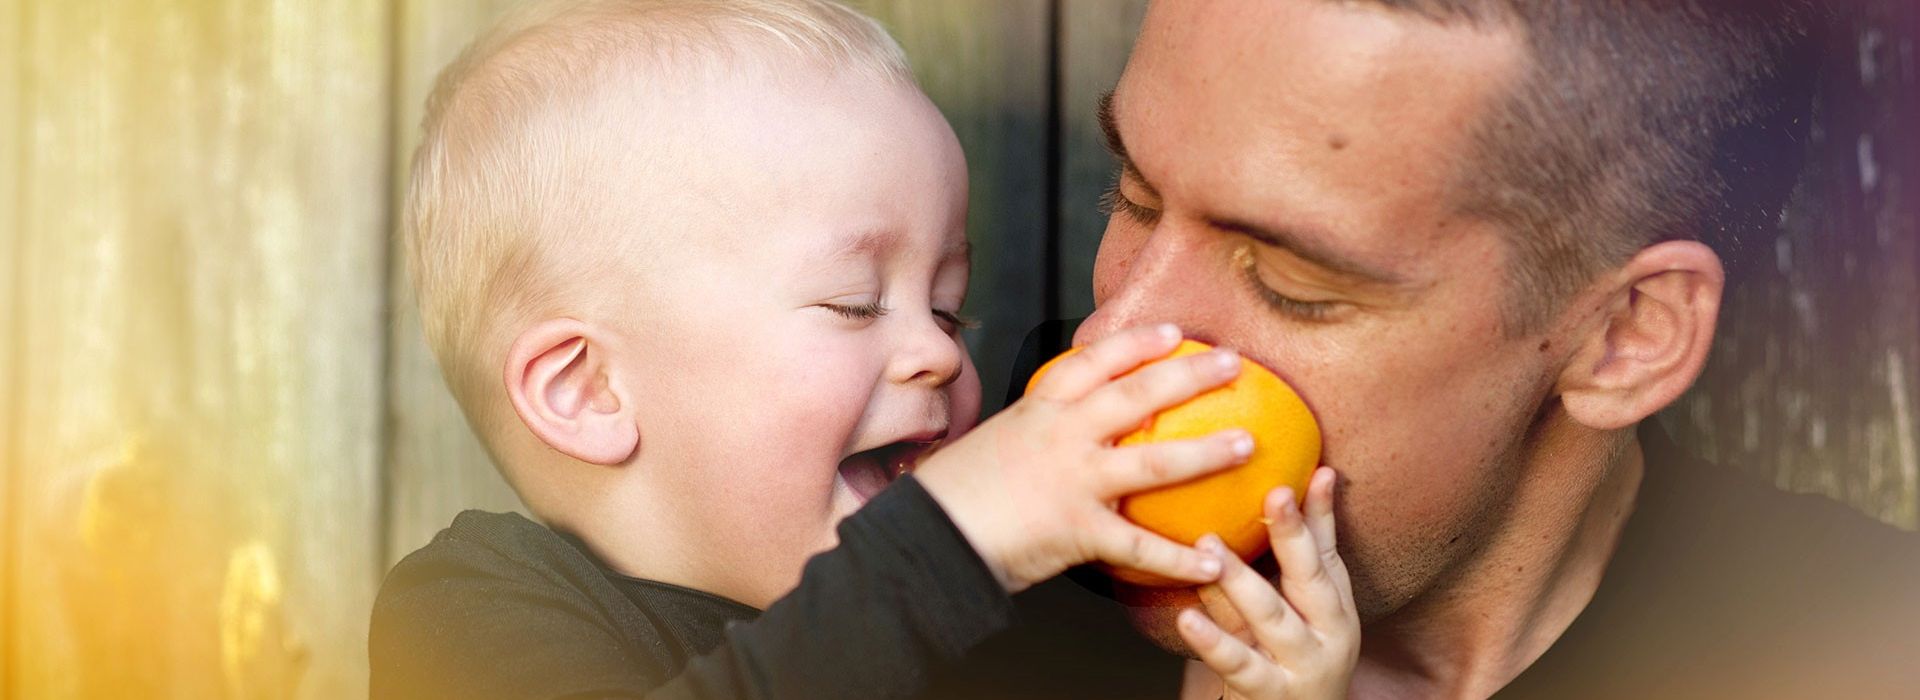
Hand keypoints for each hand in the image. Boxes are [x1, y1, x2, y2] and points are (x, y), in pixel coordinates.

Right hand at [915, 323, 1251, 592]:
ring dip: (1206, 454)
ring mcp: (1072, 481)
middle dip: (1189, 376)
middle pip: (1136, 396)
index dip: (1136, 342)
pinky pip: (1139, 546)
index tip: (1174, 330)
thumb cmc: (956, 496)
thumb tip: (1066, 436)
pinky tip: (1213, 562)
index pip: (1092, 362)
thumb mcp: (995, 445)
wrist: (926, 538)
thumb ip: (1037, 437)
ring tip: (1247, 444)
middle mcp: (1061, 435)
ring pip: (1153, 463)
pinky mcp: (1077, 531)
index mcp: (1039, 410)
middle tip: (1234, 363)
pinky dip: (1179, 559)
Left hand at [1178, 467, 1357, 698]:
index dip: (1321, 515)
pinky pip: (1237, 664)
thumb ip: (1308, 551)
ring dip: (1241, 580)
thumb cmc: (1297, 655)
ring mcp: (1298, 666)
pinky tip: (1187, 617)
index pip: (1328, 554)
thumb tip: (1317, 474)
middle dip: (1293, 537)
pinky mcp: (1266, 693)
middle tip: (1273, 494)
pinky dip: (1212, 640)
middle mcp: (1328, 637)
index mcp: (1336, 610)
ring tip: (1210, 546)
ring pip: (1270, 617)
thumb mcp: (1309, 610)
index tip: (1313, 473)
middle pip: (1309, 581)